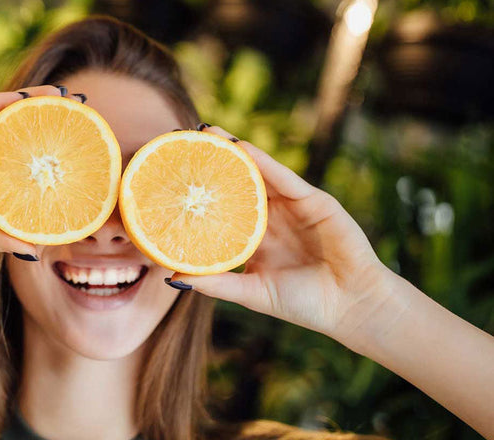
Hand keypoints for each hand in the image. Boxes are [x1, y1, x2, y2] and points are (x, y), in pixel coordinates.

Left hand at [167, 125, 392, 341]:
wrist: (351, 306)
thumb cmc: (303, 304)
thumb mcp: (252, 293)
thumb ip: (217, 284)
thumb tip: (172, 277)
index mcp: (253, 238)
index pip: (222, 209)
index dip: (199, 193)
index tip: (170, 178)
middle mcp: (270, 218)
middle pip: (236, 184)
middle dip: (213, 163)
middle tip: (183, 140)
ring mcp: (292, 207)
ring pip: (259, 173)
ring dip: (235, 152)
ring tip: (208, 133)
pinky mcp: (314, 201)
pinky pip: (285, 178)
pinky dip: (264, 162)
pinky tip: (243, 148)